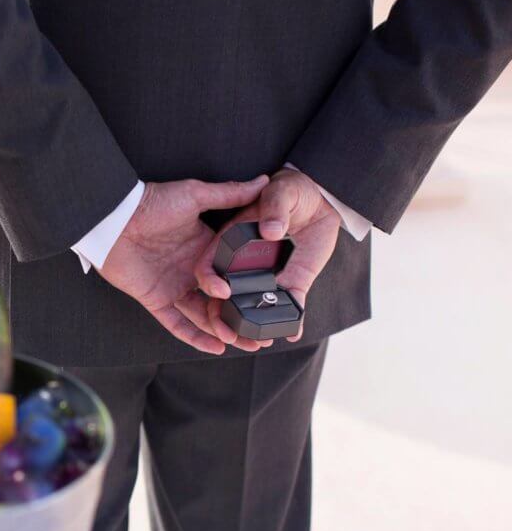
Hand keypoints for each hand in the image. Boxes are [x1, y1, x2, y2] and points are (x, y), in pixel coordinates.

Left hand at [97, 175, 268, 354]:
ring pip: (203, 316)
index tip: (272, 298)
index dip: (248, 287)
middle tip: (263, 333)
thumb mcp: (195, 195)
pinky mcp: (156, 300)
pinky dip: (195, 337)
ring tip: (247, 343)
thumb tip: (263, 182)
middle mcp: (191, 270)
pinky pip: (177, 324)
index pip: (231, 273)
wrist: (115, 218)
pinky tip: (216, 347)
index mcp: (204, 248)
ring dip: (224, 330)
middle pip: (220, 300)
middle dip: (241, 317)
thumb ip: (229, 194)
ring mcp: (174, 287)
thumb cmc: (152, 203)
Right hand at [194, 168, 341, 342]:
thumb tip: (270, 230)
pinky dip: (289, 321)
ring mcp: (266, 277)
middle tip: (230, 334)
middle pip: (223, 296)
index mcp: (230, 242)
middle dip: (222, 318)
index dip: (209, 281)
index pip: (208, 266)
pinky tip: (291, 332)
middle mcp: (243, 264)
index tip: (221, 292)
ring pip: (251, 307)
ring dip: (251, 326)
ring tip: (258, 340)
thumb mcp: (282, 191)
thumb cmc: (292, 190)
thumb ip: (274, 206)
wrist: (322, 200)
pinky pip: (287, 305)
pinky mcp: (291, 283)